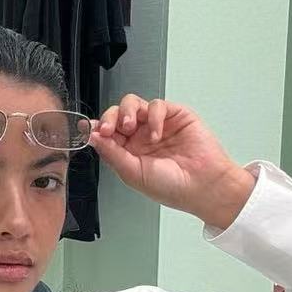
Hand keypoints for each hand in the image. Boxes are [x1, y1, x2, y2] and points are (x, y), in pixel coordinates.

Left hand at [90, 94, 249, 220]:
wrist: (204, 186)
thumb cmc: (172, 187)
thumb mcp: (133, 173)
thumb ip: (112, 153)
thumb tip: (92, 137)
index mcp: (128, 152)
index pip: (107, 133)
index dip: (97, 128)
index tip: (87, 128)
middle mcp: (141, 136)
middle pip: (116, 114)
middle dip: (109, 118)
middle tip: (109, 129)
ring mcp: (157, 125)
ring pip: (133, 104)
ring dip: (127, 112)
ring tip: (130, 126)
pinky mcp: (175, 115)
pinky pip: (157, 105)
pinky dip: (153, 116)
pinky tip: (156, 134)